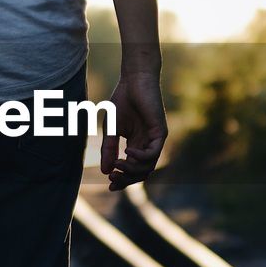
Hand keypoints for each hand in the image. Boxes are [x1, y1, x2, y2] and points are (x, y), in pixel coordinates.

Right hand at [100, 71, 166, 191]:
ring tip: (118, 164)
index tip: (109, 185)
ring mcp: (155, 140)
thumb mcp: (110, 130)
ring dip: (132, 170)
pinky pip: (153, 153)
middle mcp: (148, 145)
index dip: (122, 180)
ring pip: (148, 167)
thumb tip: (105, 171)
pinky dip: (140, 157)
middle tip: (112, 178)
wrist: (133, 81)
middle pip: (141, 173)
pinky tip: (127, 152)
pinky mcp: (160, 132)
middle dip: (126, 179)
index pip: (132, 170)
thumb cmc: (122, 101)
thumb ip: (109, 150)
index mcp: (137, 145)